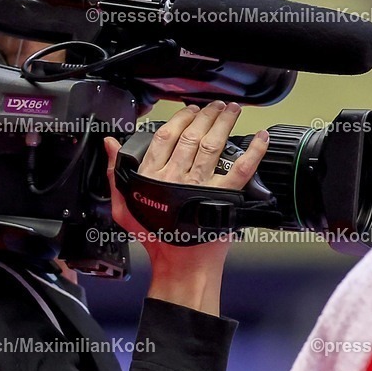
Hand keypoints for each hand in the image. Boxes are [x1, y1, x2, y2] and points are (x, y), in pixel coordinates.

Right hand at [104, 101, 268, 314]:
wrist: (179, 265)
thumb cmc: (155, 239)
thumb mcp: (123, 206)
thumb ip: (116, 172)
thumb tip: (110, 144)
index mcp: (154, 175)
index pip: (166, 136)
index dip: (180, 119)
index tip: (189, 111)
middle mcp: (177, 176)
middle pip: (193, 136)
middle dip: (206, 115)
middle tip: (215, 106)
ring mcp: (201, 185)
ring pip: (214, 145)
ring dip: (225, 123)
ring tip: (232, 111)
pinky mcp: (224, 196)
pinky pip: (241, 168)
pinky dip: (254, 151)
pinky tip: (261, 138)